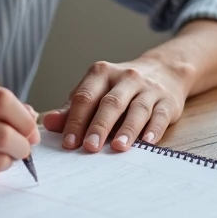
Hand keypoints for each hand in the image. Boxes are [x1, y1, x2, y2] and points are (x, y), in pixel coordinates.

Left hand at [42, 60, 191, 152]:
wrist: (164, 70)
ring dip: (127, 129)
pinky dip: (154, 129)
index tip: (69, 143)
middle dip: (99, 126)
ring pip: (137, 109)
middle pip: (110, 103)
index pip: (85, 97)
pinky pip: (160, 115)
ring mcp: (148, 88)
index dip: (75, 120)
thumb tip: (49, 122)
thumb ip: (72, 108)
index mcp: (101, 73)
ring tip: (118, 147)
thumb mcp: (95, 90)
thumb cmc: (120, 87)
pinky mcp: (167, 101)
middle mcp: (125, 77)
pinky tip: (148, 142)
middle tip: (90, 147)